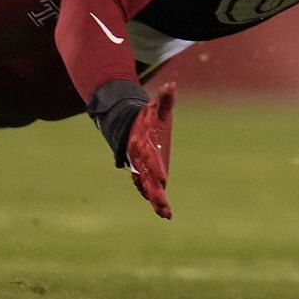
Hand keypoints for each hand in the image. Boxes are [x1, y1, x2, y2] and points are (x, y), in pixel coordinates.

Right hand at [125, 84, 175, 219]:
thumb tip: (172, 85)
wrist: (126, 125)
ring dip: (155, 199)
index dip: (155, 169)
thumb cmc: (147, 118)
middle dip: (154, 193)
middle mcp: (140, 160)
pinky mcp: (143, 172)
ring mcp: (140, 167)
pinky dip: (152, 197)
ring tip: (166, 213)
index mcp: (142, 145)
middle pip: (146, 179)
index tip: (163, 180)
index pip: (150, 159)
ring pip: (146, 186)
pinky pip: (145, 187)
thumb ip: (165, 98)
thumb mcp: (156, 109)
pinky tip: (162, 209)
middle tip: (164, 206)